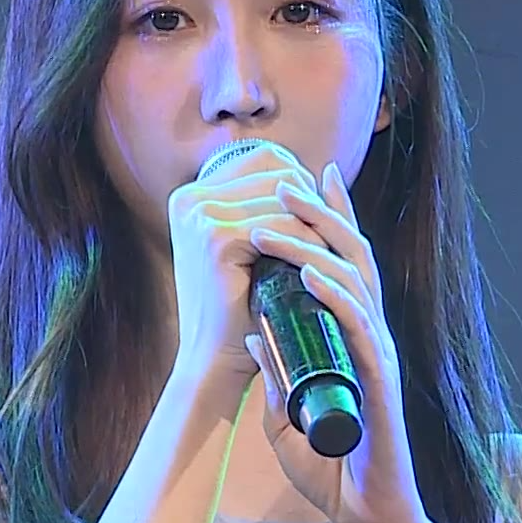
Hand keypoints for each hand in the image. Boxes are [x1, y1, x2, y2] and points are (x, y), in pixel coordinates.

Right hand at [167, 143, 327, 402]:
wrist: (215, 362)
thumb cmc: (241, 309)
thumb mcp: (256, 249)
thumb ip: (279, 208)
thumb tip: (329, 170)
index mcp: (192, 195)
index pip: (266, 160)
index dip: (302, 185)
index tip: (320, 219)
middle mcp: (190, 198)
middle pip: (279, 172)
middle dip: (311, 204)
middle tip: (331, 239)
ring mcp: (200, 215)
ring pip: (285, 200)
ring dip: (314, 226)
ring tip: (327, 255)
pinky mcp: (216, 237)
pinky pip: (282, 226)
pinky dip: (307, 245)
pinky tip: (315, 269)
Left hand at [242, 161, 433, 522]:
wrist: (366, 516)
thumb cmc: (333, 468)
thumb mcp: (288, 414)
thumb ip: (277, 373)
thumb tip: (252, 332)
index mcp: (354, 337)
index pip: (345, 264)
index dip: (333, 218)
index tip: (309, 175)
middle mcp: (373, 335)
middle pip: (353, 257)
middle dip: (321, 213)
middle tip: (286, 179)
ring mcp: (379, 354)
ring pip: (354, 282)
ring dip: (311, 248)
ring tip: (272, 224)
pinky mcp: (380, 381)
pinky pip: (359, 327)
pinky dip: (336, 297)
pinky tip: (311, 276)